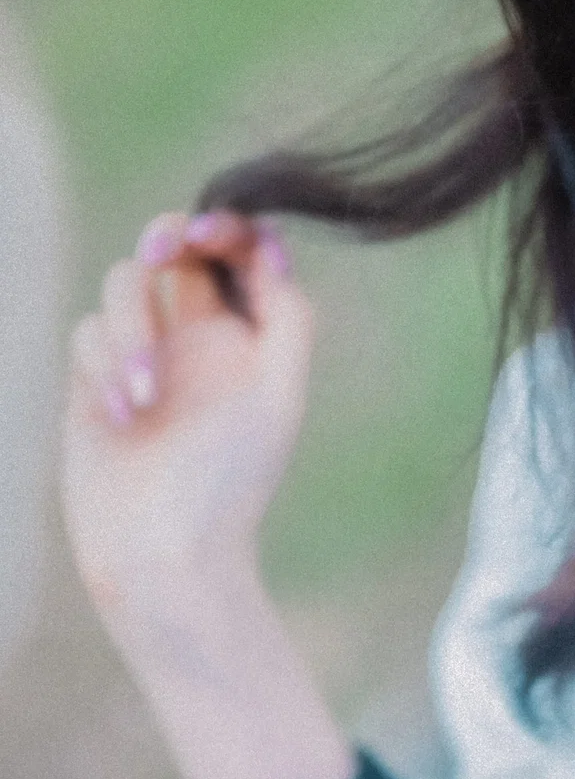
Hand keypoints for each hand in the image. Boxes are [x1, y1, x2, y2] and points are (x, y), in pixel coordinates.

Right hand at [61, 209, 315, 625]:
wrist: (165, 554)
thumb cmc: (229, 483)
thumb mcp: (278, 396)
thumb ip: (285, 316)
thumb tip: (272, 244)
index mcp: (247, 337)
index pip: (236, 251)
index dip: (225, 223)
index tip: (212, 231)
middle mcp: (197, 337)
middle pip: (173, 247)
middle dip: (165, 236)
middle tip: (161, 252)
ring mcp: (143, 354)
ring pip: (122, 283)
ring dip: (130, 328)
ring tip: (144, 399)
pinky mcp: (95, 378)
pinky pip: (85, 332)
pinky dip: (103, 367)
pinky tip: (123, 420)